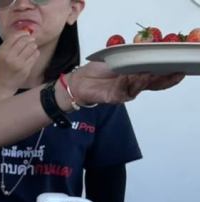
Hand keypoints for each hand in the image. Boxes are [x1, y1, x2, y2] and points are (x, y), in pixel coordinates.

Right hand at [0, 32, 39, 100]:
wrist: (2, 85)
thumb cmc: (1, 69)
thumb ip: (8, 44)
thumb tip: (22, 33)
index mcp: (2, 52)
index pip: (15, 37)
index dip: (22, 33)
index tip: (25, 34)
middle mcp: (10, 57)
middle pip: (25, 40)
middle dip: (29, 38)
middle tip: (30, 40)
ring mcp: (18, 63)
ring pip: (32, 47)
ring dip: (33, 46)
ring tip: (31, 48)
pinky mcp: (26, 69)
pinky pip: (35, 55)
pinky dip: (35, 53)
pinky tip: (32, 55)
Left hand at [65, 61, 184, 107]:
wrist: (80, 79)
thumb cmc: (100, 68)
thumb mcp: (119, 57)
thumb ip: (133, 55)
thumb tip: (146, 45)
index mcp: (139, 75)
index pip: (158, 77)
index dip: (169, 75)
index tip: (180, 70)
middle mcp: (134, 85)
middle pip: (153, 84)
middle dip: (162, 78)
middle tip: (170, 72)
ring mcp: (125, 92)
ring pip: (139, 87)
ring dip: (143, 79)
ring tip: (146, 72)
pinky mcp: (115, 97)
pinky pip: (123, 91)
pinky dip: (126, 83)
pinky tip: (127, 76)